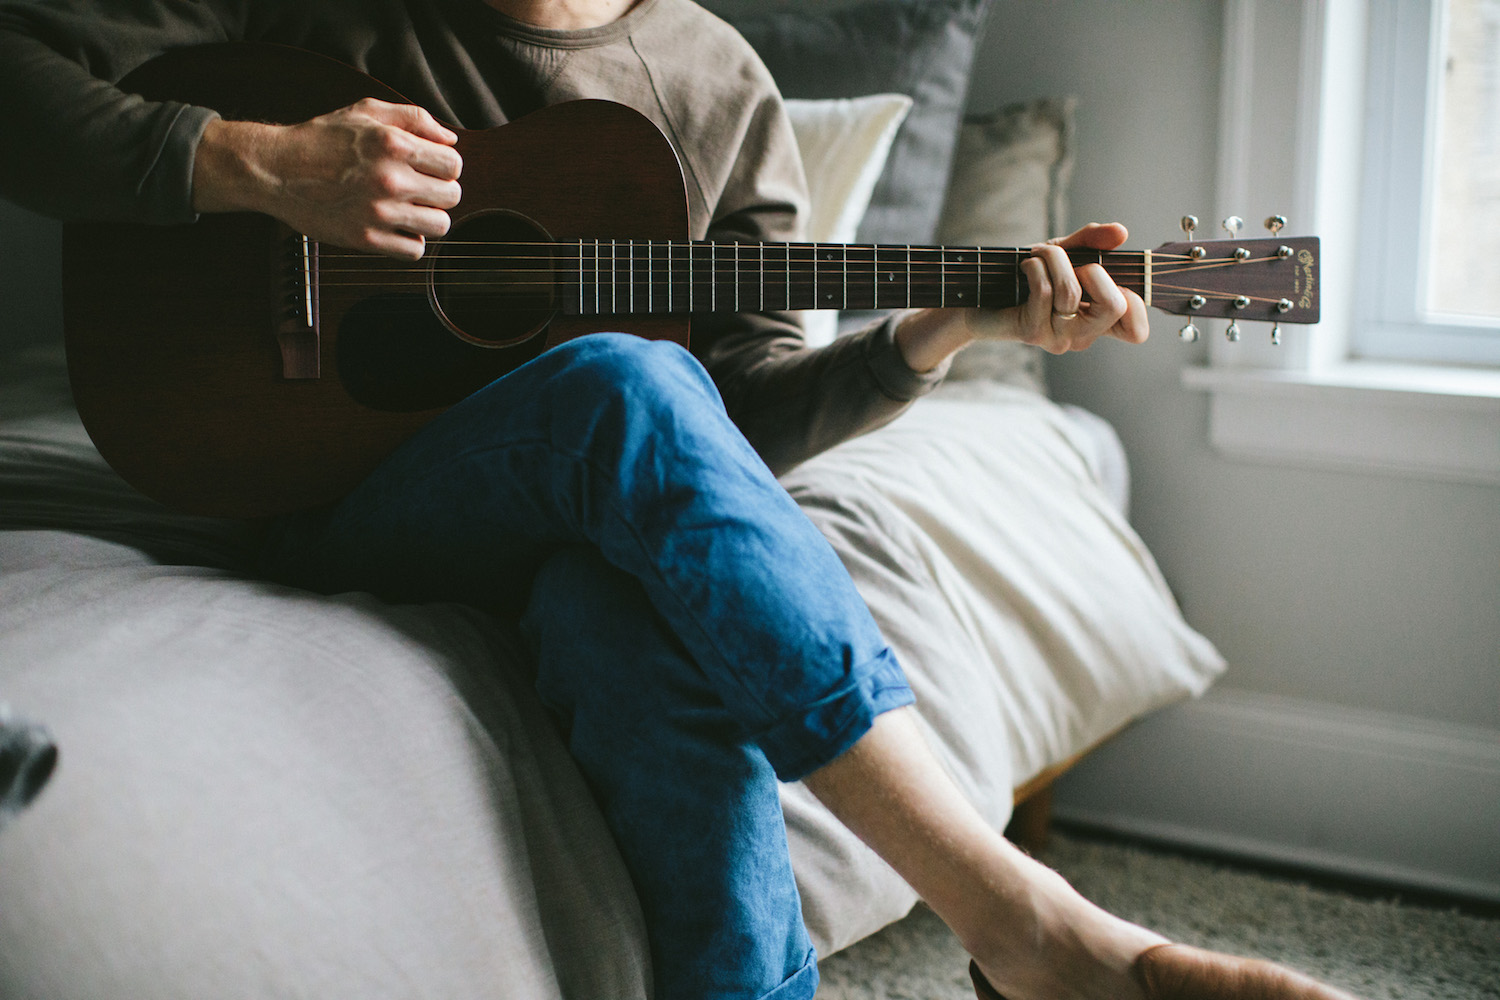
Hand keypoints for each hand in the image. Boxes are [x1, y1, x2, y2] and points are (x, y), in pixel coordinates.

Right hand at [192, 98, 462, 259]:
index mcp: (394, 144)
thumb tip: (451, 139)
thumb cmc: (322, 138)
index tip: (430, 170)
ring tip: (409, 210)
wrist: (276, 169)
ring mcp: (379, 212)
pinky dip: (409, 241)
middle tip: (420, 190)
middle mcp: (390, 179)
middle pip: (452, 196)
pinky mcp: (366, 239)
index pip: (453, 164)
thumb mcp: (366, 111)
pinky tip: (395, 227)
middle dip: (440, 192)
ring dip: (429, 219)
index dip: (446, 167)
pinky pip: (414, 250)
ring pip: (439, 226)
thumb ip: (414, 118)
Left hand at [966, 222, 1148, 352]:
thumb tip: (1121, 232)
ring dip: (1056, 258)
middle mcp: (1082, 336)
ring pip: (1072, 291)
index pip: (1136, 333)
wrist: (980, 294)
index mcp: (1098, 321)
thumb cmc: (1028, 275)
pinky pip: (1045, 291)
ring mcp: (1058, 338)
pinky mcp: (1032, 332)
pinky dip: (1036, 266)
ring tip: (1039, 253)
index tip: (1111, 279)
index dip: (1136, 304)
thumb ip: (1093, 242)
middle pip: (1115, 306)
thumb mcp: (1065, 253)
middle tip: (1072, 263)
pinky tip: (1025, 264)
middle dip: (1095, 270)